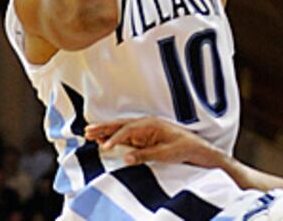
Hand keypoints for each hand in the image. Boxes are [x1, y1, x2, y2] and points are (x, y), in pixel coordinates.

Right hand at [85, 116, 222, 166]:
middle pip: (120, 125)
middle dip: (103, 128)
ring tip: (89, 133)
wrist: (195, 147)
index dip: (114, 138)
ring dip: (105, 131)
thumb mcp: (165, 154)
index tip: (104, 147)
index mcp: (151, 124)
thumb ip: (144, 154)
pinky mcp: (142, 136)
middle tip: (87, 131)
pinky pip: (124, 134)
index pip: (128, 129)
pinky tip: (103, 139)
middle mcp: (145, 124)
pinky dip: (112, 136)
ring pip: (120, 128)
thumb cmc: (183, 148)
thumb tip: (126, 157)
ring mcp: (143, 129)